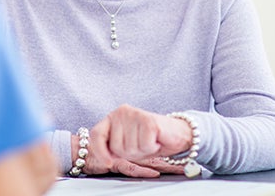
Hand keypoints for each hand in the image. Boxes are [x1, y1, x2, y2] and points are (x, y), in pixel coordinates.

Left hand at [75, 104, 193, 177]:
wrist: (177, 133)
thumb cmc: (151, 139)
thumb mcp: (127, 144)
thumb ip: (113, 147)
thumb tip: (105, 157)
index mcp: (113, 116)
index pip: (97, 134)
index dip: (100, 151)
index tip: (108, 162)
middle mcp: (122, 112)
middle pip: (115, 147)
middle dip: (129, 153)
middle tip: (141, 145)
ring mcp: (135, 114)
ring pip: (130, 148)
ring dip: (142, 151)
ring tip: (149, 141)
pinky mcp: (149, 120)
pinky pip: (144, 146)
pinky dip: (152, 148)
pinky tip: (156, 140)